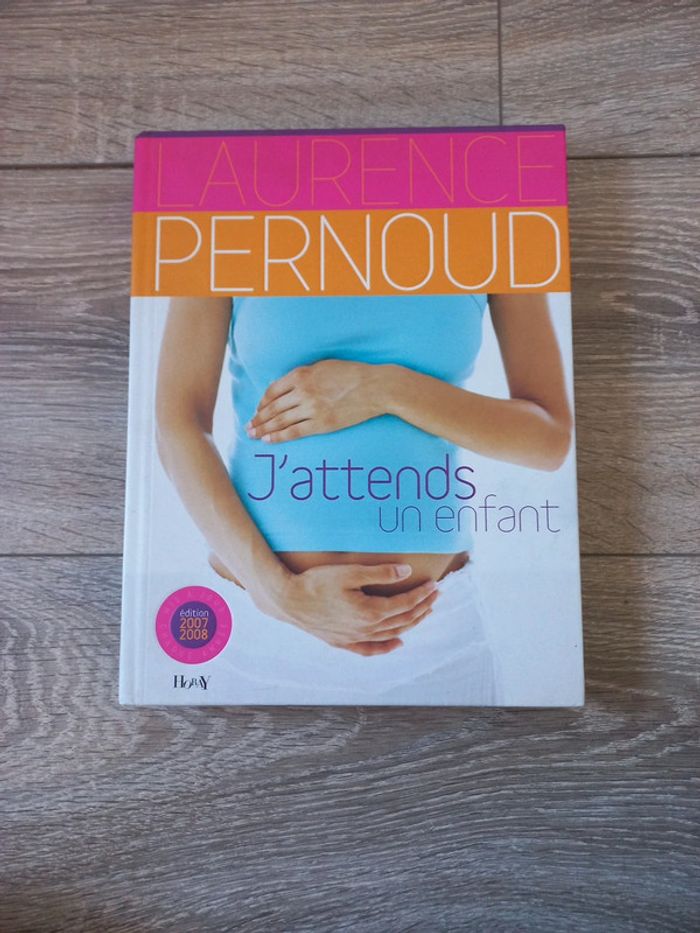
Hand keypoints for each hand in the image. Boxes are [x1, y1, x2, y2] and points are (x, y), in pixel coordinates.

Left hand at [246, 360, 383, 441]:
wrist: (375, 388)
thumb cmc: (351, 374)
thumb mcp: (324, 366)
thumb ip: (304, 375)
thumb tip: (287, 388)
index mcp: (301, 375)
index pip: (273, 390)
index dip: (262, 402)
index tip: (258, 410)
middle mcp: (303, 392)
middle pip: (273, 408)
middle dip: (258, 419)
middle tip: (248, 427)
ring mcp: (312, 409)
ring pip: (280, 421)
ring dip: (264, 430)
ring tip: (253, 436)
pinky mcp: (322, 424)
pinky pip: (295, 432)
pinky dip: (279, 437)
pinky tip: (269, 441)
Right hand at [251, 563, 439, 655]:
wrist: (288, 600)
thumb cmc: (316, 582)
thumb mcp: (350, 572)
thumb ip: (380, 573)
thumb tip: (406, 572)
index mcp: (370, 611)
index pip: (405, 604)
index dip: (422, 595)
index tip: (434, 585)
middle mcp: (365, 629)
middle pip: (402, 621)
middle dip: (422, 608)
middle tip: (435, 597)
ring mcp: (354, 638)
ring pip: (391, 635)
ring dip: (410, 624)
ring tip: (423, 614)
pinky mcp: (342, 642)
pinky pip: (370, 649)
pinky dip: (386, 647)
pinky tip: (397, 644)